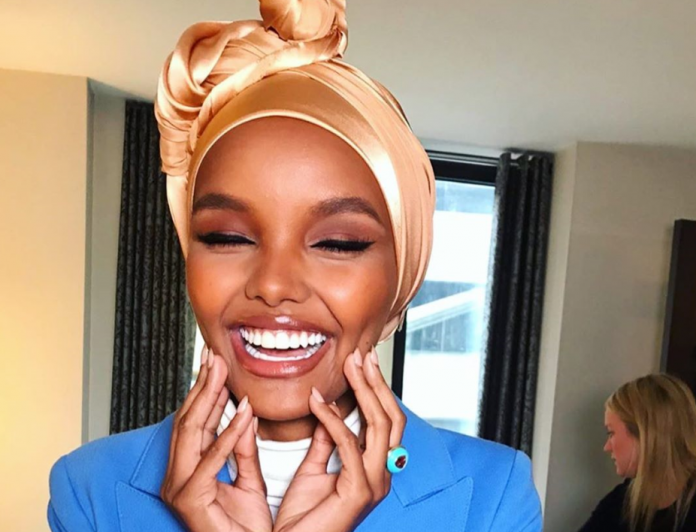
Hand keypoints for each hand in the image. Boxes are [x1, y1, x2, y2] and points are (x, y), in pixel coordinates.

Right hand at [161, 347, 272, 531]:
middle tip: (214, 356)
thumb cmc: (246, 529)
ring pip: (192, 431)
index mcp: (189, 471)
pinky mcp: (189, 498)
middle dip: (202, 385)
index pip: (196, 422)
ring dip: (208, 398)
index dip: (206, 391)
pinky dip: (228, 433)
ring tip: (222, 371)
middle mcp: (178, 476)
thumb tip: (245, 415)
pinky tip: (242, 410)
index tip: (217, 364)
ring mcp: (179, 487)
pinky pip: (211, 459)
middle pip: (189, 420)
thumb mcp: (249, 480)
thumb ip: (244, 449)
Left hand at [273, 348, 405, 531]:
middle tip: (362, 354)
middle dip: (376, 382)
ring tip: (349, 364)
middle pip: (391, 418)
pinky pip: (349, 444)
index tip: (362, 361)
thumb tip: (330, 408)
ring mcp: (374, 483)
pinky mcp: (359, 491)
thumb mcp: (315, 469)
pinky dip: (333, 418)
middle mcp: (382, 474)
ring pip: (379, 425)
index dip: (377, 389)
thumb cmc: (303, 518)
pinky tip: (316, 401)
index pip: (386, 420)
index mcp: (374, 468)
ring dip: (363, 390)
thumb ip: (326, 440)